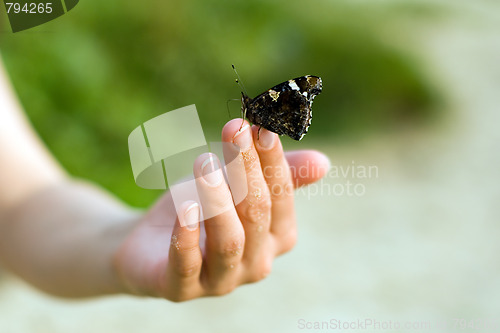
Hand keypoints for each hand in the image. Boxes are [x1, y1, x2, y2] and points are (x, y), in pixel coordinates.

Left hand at [113, 119, 329, 300]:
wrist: (148, 244)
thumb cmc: (201, 210)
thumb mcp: (235, 186)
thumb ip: (275, 175)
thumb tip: (323, 162)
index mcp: (277, 237)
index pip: (281, 196)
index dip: (272, 161)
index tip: (261, 127)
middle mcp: (257, 262)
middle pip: (257, 213)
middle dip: (245, 169)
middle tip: (234, 130)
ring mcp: (222, 280)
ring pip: (229, 241)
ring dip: (218, 200)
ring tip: (205, 164)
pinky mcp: (181, 289)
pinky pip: (187, 265)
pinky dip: (186, 236)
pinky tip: (184, 207)